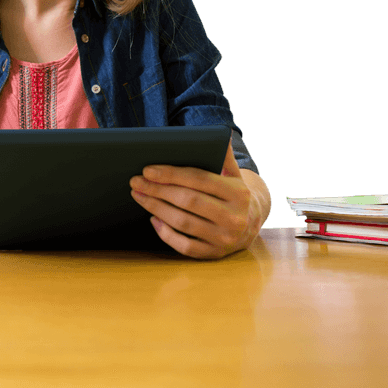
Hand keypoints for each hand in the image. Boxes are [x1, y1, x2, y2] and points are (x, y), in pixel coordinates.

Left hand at [130, 143, 266, 258]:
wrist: (251, 223)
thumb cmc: (233, 193)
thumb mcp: (234, 173)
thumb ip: (223, 154)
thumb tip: (218, 133)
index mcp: (238, 193)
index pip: (200, 180)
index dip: (172, 174)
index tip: (148, 170)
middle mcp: (234, 217)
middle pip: (188, 201)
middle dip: (158, 190)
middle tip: (136, 181)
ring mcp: (224, 239)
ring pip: (183, 223)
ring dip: (155, 208)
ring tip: (138, 195)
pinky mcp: (214, 254)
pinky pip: (185, 246)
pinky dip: (166, 233)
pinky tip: (153, 219)